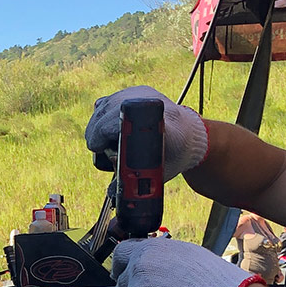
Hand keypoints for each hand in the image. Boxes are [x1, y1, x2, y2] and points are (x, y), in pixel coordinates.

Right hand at [84, 86, 209, 179]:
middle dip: (96, 131)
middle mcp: (152, 104)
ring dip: (96, 123)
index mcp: (161, 126)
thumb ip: (133, 183)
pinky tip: (105, 128)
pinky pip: (111, 100)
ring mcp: (144, 94)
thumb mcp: (157, 172)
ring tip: (100, 141)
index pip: (123, 121)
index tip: (99, 147)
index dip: (104, 132)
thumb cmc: (173, 156)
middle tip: (97, 149)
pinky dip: (102, 114)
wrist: (189, 135)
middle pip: (110, 111)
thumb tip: (111, 195)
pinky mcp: (137, 91)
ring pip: (108, 105)